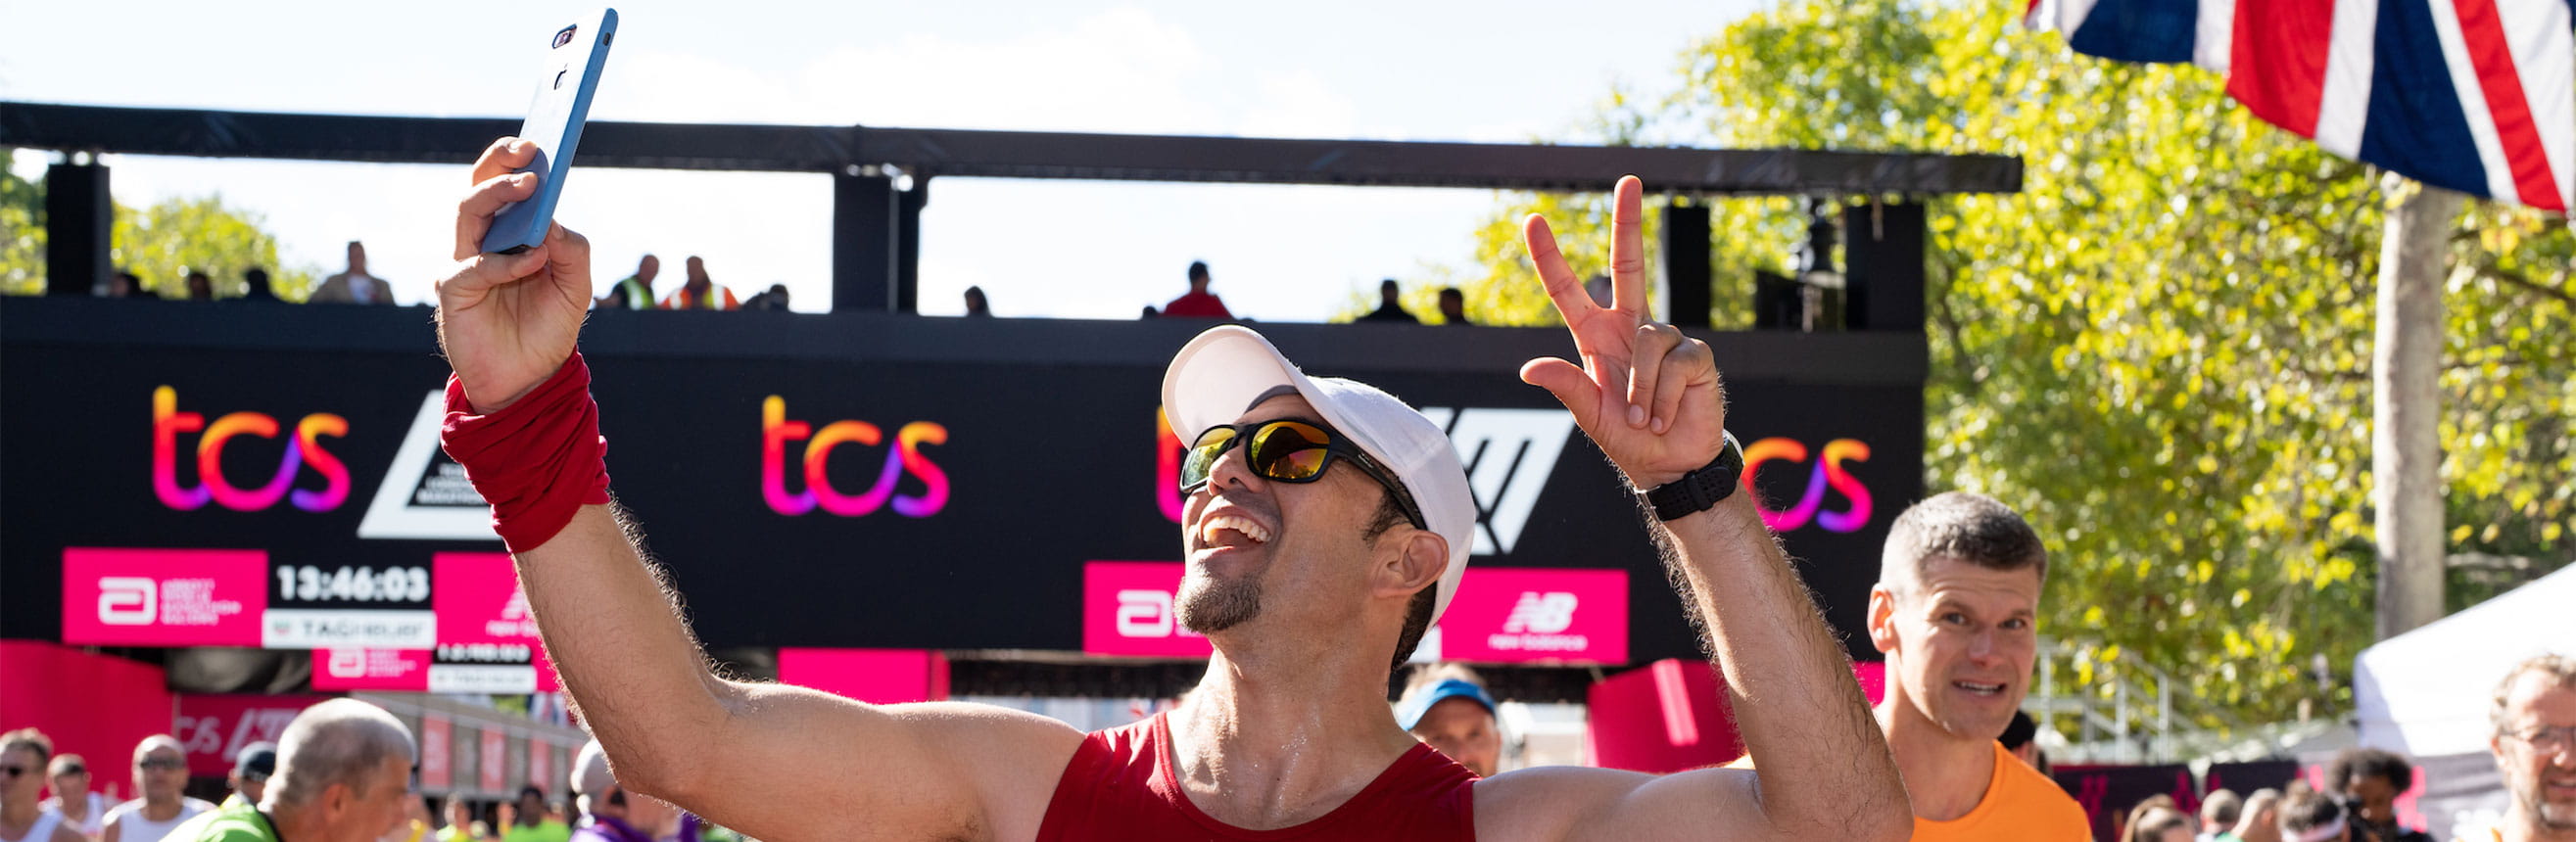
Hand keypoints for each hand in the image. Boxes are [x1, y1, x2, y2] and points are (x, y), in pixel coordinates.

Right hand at [436, 137, 592, 412]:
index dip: (513, 160)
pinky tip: (532, 261)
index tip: (537, 142)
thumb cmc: (548, 328)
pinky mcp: (452, 292)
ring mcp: (463, 264)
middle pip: (477, 189)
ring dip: (497, 195)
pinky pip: (473, 267)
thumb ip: (570, 250)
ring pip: (467, 213)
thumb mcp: (576, 287)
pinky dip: (504, 261)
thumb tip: (550, 219)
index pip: (503, 185)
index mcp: (508, 233)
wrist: (529, 379)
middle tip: (528, 153)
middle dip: (499, 164)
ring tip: (529, 187)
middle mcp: (481, 242)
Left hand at [1519, 175, 1726, 490]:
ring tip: (1642, 418)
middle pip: (1628, 265)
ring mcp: (1665, 338)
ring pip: (1648, 341)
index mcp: (1596, 337)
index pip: (1569, 290)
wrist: (1672, 465)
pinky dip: (1662, 395)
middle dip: (1628, 222)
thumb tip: (1529, 367)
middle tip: (1629, 179)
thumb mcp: (1589, 416)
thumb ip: (1567, 387)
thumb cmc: (1628, 439)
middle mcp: (1631, 328)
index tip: (1534, 220)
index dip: (1550, 257)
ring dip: (1639, 390)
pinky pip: (1673, 362)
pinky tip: (1665, 413)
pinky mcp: (1695, 354)